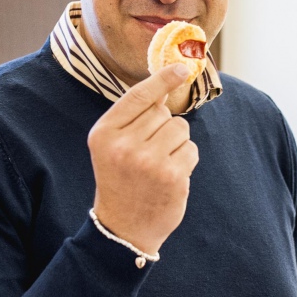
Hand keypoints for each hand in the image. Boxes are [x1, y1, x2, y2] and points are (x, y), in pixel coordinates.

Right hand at [88, 63, 198, 254]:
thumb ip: (132, 115)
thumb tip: (167, 80)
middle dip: (162, 127)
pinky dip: (186, 160)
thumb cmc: (120, 179)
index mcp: (104, 133)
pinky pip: (191, 149)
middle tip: (148, 153)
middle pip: (163, 113)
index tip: (181, 68)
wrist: (123, 229)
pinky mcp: (172, 177)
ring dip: (176, 143)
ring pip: (180, 128)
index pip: (139, 95)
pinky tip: (170, 176)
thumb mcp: (111, 145)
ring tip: (159, 164)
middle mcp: (124, 145)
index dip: (162, 79)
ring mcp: (149, 162)